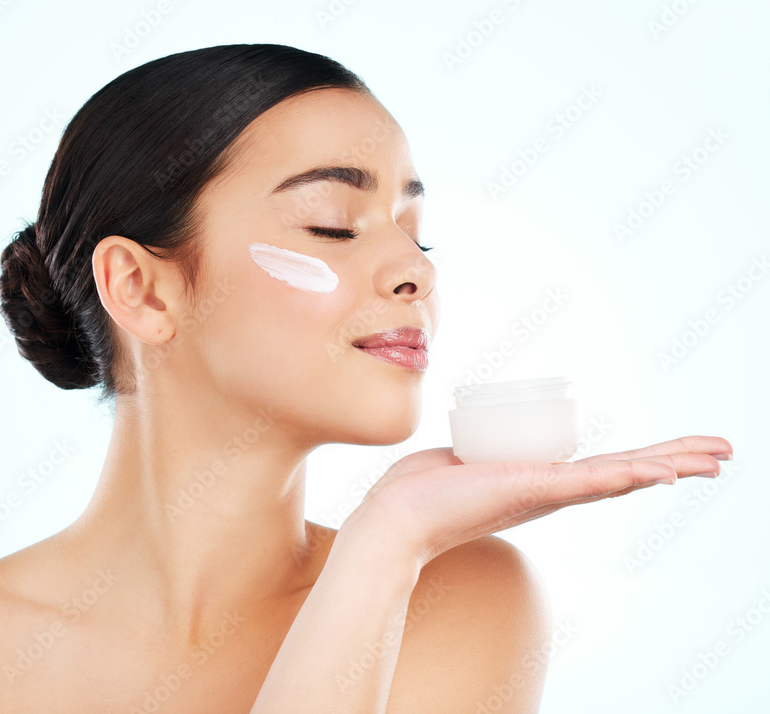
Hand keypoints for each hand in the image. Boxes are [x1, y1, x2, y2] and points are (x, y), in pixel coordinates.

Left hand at [349, 435, 732, 568]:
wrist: (398, 514)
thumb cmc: (425, 488)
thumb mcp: (465, 458)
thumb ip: (477, 452)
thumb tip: (472, 445)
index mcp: (543, 482)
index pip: (607, 468)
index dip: (648, 460)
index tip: (683, 455)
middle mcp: (553, 492)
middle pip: (627, 472)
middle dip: (679, 459)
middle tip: (726, 452)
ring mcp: (547, 492)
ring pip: (621, 475)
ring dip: (671, 463)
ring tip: (716, 457)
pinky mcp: (532, 489)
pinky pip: (590, 481)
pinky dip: (629, 475)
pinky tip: (664, 471)